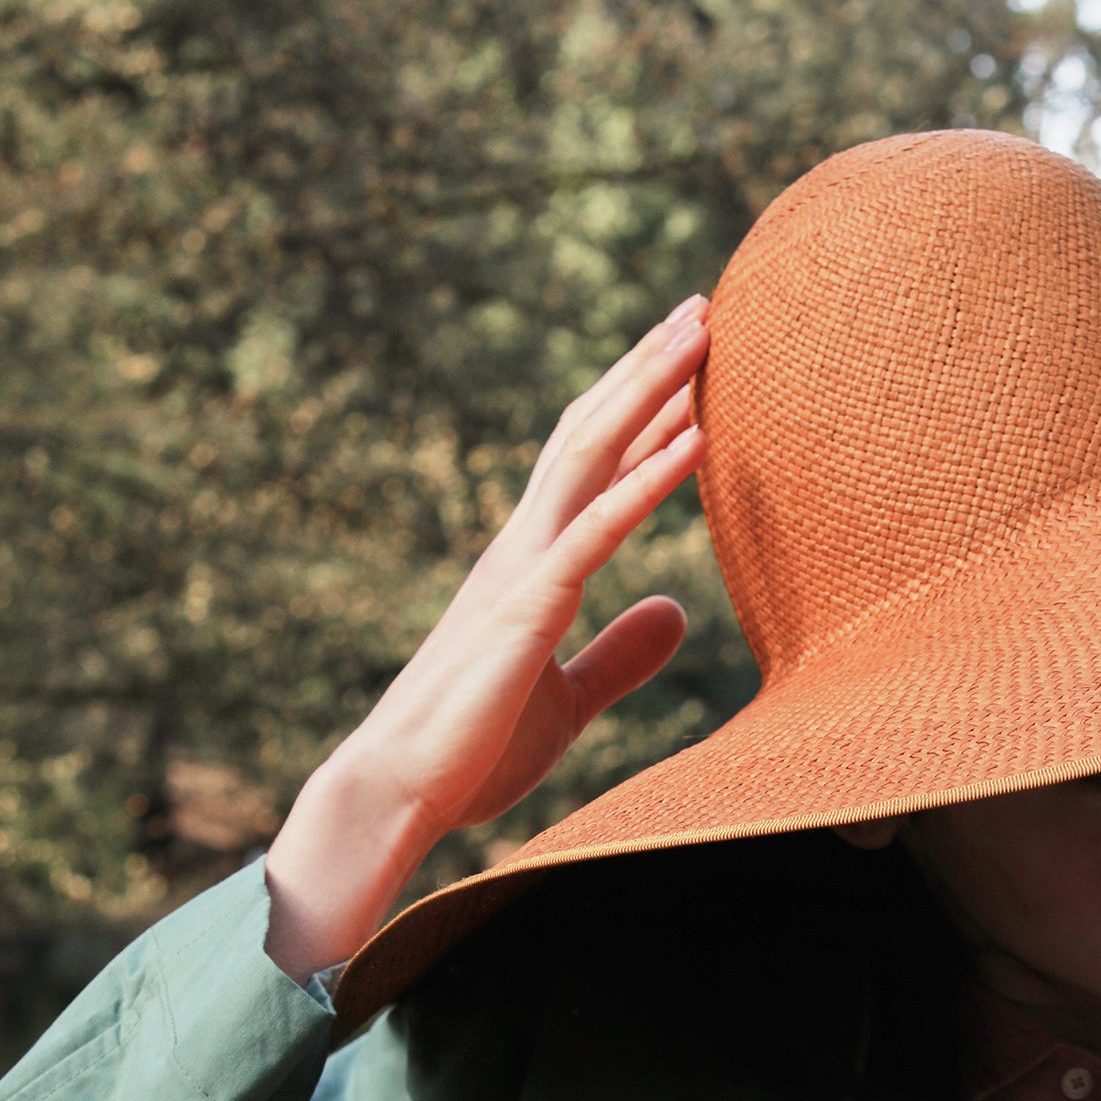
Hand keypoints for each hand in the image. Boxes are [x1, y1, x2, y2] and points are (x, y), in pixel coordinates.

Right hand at [263, 299, 712, 981]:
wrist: (399, 791)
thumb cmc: (473, 751)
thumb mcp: (570, 699)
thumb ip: (623, 653)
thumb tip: (679, 610)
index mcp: (532, 567)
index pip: (594, 469)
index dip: (643, 414)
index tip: (690, 365)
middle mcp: (524, 548)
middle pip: (591, 435)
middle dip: (646, 370)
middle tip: (700, 309)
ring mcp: (522, 570)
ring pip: (591, 455)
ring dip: (650, 392)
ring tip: (701, 334)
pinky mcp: (528, 608)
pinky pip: (597, 529)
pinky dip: (649, 481)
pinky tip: (697, 440)